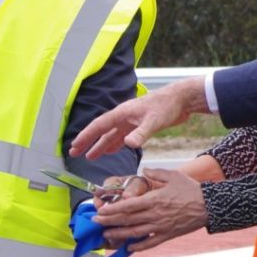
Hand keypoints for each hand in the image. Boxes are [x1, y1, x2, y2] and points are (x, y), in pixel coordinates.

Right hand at [69, 77, 208, 159]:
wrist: (182, 99)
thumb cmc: (167, 106)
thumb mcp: (153, 121)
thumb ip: (140, 134)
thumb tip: (127, 144)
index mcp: (122, 113)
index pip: (98, 126)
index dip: (85, 137)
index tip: (75, 146)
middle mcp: (124, 116)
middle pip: (102, 130)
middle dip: (89, 142)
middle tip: (75, 153)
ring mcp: (132, 120)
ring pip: (112, 134)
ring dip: (101, 145)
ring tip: (91, 156)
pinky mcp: (140, 124)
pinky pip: (122, 135)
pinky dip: (115, 143)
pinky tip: (112, 150)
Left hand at [97, 168, 208, 250]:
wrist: (209, 206)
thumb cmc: (191, 189)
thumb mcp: (173, 175)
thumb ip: (156, 173)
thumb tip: (143, 171)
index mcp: (154, 200)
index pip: (128, 206)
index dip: (112, 210)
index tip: (100, 211)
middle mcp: (154, 215)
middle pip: (127, 220)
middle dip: (109, 221)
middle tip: (95, 222)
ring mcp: (160, 227)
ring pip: (135, 233)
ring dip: (118, 234)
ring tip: (106, 234)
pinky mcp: (167, 235)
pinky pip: (150, 242)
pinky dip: (138, 246)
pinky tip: (129, 246)